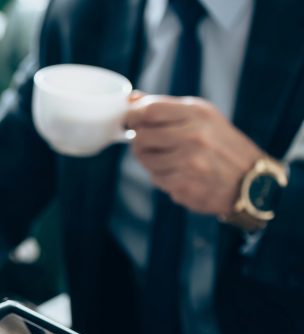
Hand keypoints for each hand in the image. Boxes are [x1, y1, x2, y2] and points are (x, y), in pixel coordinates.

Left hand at [126, 95, 261, 215]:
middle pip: (141, 135)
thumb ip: (167, 108)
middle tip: (150, 144)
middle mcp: (194, 136)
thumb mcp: (203, 117)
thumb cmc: (222, 145)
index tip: (130, 121)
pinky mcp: (185, 185)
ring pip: (145, 159)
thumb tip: (132, 98)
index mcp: (198, 114)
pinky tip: (179, 174)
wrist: (252, 181)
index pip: (149, 110)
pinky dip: (162, 177)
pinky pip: (156, 179)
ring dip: (150, 161)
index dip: (132, 115)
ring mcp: (189, 162)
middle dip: (139, 140)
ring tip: (170, 159)